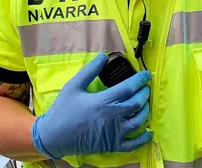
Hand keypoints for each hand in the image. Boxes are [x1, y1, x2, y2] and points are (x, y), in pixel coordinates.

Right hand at [32, 53, 151, 157]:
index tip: (147, 75)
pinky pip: (132, 144)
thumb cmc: (63, 110)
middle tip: (145, 88)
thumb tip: (103, 56)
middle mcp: (113, 116)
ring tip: (145, 104)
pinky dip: (142, 139)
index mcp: (104, 100)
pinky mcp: (112, 145)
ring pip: (138, 121)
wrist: (53, 136)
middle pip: (136, 103)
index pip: (129, 87)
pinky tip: (148, 133)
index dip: (140, 79)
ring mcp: (114, 132)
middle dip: (144, 93)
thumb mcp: (73, 86)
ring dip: (145, 111)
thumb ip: (90, 70)